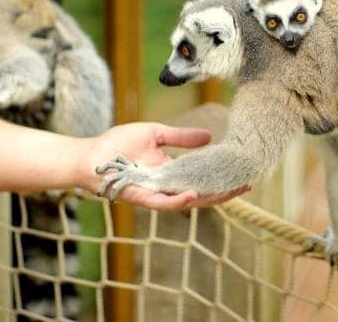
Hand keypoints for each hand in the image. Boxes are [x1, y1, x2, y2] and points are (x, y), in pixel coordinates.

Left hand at [78, 122, 249, 210]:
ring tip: (231, 191)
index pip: (203, 176)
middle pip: (203, 192)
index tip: (243, 170)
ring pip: (189, 202)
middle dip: (225, 191)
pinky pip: (164, 204)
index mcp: (172, 171)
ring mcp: (157, 194)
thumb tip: (208, 136)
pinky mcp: (143, 198)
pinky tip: (194, 195)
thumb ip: (181, 137)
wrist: (90, 155)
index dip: (223, 175)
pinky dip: (180, 201)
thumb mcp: (156, 133)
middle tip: (248, 184)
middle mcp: (168, 186)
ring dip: (210, 198)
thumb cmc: (117, 144)